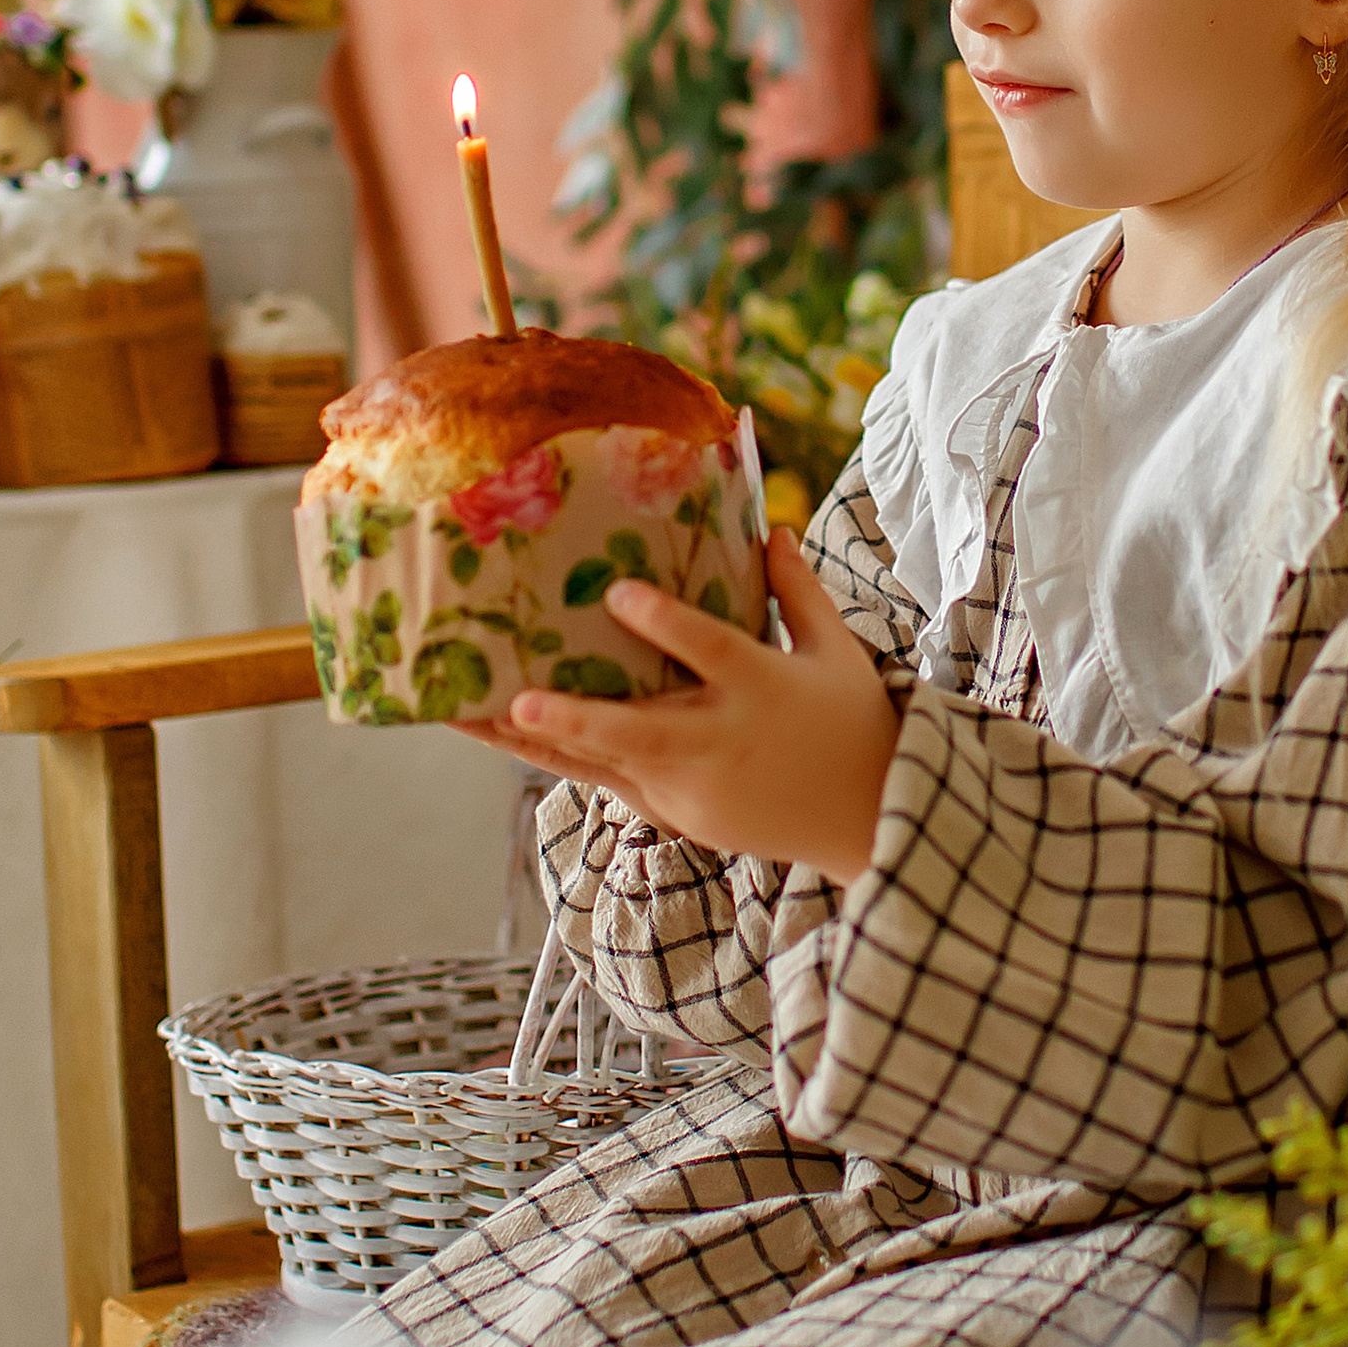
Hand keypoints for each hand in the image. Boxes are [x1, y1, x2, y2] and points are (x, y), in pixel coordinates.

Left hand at [458, 530, 900, 884]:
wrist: (875, 820)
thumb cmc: (856, 723)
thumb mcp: (836, 651)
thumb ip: (798, 590)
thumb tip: (771, 526)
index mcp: (765, 690)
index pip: (711, 651)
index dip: (666, 624)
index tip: (620, 593)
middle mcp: (722, 743)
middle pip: (641, 732)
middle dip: (577, 719)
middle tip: (521, 700)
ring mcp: (695, 788)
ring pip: (606, 765)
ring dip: (539, 741)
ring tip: (472, 718)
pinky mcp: (680, 815)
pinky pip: (610, 782)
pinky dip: (563, 759)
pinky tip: (512, 737)